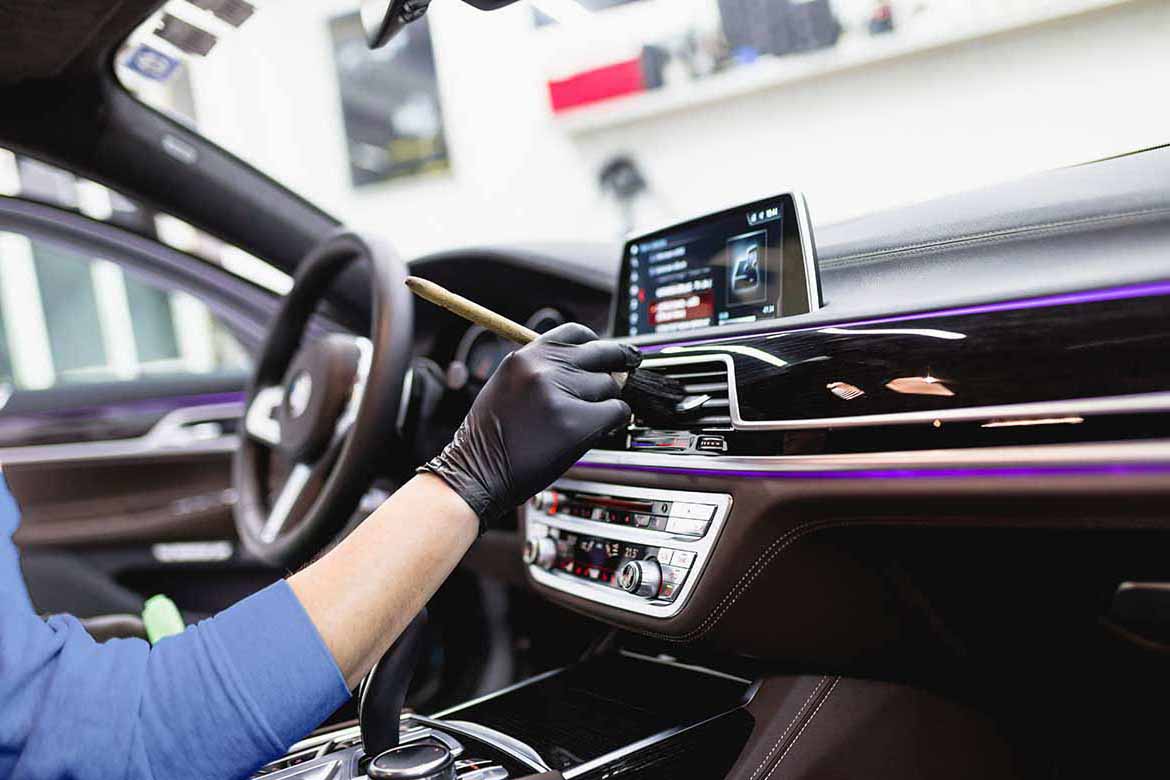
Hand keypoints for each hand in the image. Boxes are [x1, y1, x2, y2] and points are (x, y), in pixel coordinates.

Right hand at [420, 323, 640, 529]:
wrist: (476, 473)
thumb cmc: (490, 438)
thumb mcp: (508, 386)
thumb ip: (542, 370)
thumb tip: (587, 367)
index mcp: (525, 356)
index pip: (575, 333)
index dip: (596, 342)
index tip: (607, 352)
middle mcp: (542, 369)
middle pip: (601, 353)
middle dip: (618, 362)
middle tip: (629, 367)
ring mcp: (560, 395)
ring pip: (610, 386)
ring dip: (608, 401)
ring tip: (591, 417)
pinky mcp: (576, 423)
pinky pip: (618, 412)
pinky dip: (617, 421)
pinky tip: (602, 429)